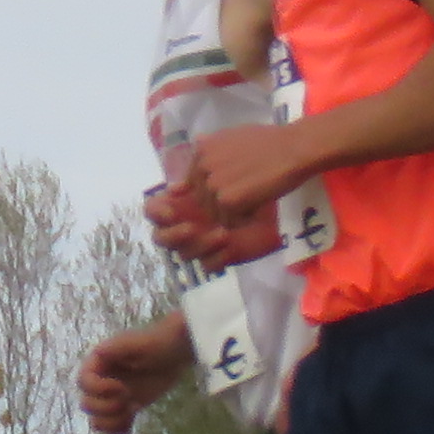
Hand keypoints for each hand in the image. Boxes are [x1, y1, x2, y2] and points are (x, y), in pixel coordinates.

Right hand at [79, 316, 192, 433]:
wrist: (175, 352)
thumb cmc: (158, 342)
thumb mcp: (140, 342)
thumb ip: (120, 347)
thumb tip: (99, 352)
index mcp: (99, 363)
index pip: (83, 382)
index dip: (98, 390)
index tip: (121, 388)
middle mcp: (100, 380)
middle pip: (87, 404)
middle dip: (107, 407)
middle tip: (129, 398)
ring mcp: (111, 396)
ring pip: (96, 419)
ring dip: (111, 421)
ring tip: (131, 412)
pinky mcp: (124, 407)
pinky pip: (110, 426)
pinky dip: (117, 430)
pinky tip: (130, 425)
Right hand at [143, 172, 284, 266]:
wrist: (280, 188)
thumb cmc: (251, 174)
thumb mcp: (222, 168)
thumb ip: (196, 176)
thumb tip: (176, 187)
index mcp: (182, 202)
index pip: (153, 210)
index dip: (157, 211)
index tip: (172, 208)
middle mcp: (187, 223)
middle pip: (161, 237)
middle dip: (172, 234)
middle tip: (191, 228)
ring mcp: (203, 240)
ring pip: (184, 253)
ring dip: (200, 244)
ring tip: (223, 234)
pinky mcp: (222, 254)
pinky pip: (208, 264)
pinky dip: (217, 257)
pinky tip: (230, 244)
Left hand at [176, 121, 311, 224]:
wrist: (294, 149)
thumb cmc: (272, 140)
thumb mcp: (234, 135)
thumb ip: (214, 147)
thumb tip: (198, 145)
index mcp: (202, 149)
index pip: (196, 181)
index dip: (216, 188)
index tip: (235, 188)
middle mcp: (202, 165)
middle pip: (203, 199)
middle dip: (222, 203)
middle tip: (246, 197)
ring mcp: (212, 183)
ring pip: (215, 212)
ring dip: (233, 213)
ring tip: (254, 202)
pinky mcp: (226, 200)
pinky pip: (228, 221)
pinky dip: (243, 220)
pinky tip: (258, 207)